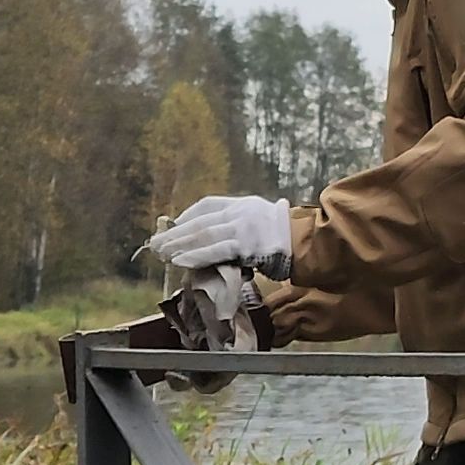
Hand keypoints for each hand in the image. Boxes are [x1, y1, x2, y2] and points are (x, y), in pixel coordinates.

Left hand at [149, 195, 293, 279]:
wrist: (308, 240)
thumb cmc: (288, 235)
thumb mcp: (264, 219)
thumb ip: (242, 223)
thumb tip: (219, 237)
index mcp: (243, 204)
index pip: (208, 205)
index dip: (188, 215)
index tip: (174, 224)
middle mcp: (239, 212)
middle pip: (200, 221)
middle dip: (176, 232)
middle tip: (156, 242)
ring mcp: (242, 228)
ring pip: (203, 235)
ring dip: (179, 244)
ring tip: (161, 252)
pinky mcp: (245, 245)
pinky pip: (214, 250)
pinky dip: (195, 255)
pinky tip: (180, 260)